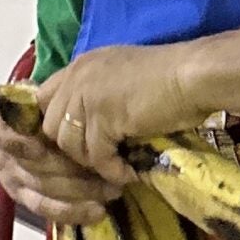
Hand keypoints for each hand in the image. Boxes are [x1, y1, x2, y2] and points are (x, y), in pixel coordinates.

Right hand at [0, 101, 127, 227]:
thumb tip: (61, 99)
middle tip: (104, 167)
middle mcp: (2, 155)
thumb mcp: (49, 98)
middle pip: (31, 167)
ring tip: (111, 189)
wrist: (51, 127)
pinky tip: (97, 211)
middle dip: (69, 169)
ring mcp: (13, 180)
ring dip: (79, 191)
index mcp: (0, 126)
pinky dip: (74, 211)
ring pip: (43, 190)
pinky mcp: (27, 200)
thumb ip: (46, 100)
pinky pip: (48, 210)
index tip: (41, 146)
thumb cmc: (53, 109)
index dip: (17, 142)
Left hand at [30, 43, 207, 179]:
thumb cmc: (168, 78)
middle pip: (50, 127)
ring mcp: (87, 97)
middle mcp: (76, 78)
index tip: (74, 145)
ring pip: (69, 146)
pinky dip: (112, 170)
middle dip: (71, 150)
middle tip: (95, 163)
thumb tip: (80, 129)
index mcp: (79, 66)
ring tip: (115, 168)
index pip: (44, 101)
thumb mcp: (120, 79)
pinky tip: (128, 173)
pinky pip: (96, 157)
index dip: (56, 127)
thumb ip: (94, 95)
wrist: (194, 77)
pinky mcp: (103, 118)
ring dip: (92, 163)